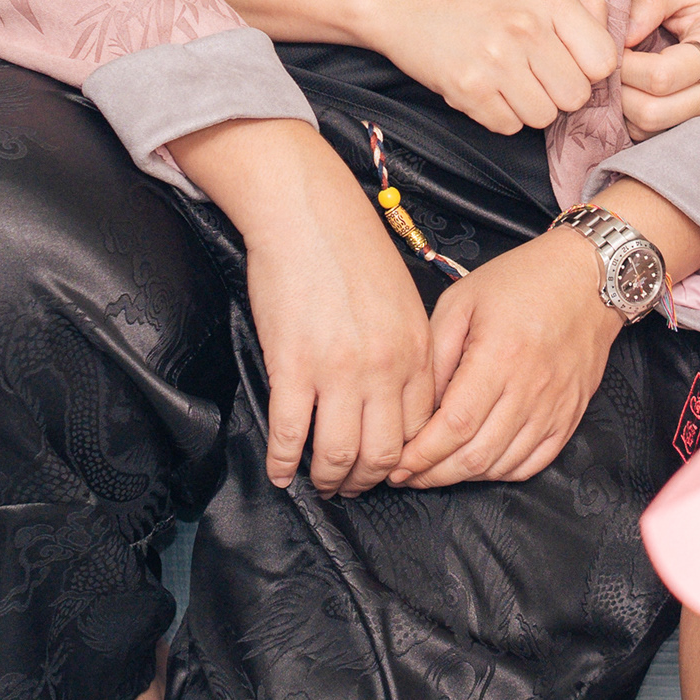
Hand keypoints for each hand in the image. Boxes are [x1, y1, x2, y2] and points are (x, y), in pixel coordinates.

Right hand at [239, 180, 436, 495]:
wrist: (307, 212)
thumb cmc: (352, 250)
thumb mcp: (403, 300)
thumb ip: (408, 350)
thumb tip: (400, 398)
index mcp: (416, 351)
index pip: (419, 431)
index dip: (402, 462)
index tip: (385, 469)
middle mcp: (384, 368)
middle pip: (383, 454)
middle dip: (366, 481)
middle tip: (350, 487)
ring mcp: (338, 370)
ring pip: (338, 454)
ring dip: (327, 479)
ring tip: (317, 483)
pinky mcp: (292, 365)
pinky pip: (289, 434)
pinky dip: (283, 463)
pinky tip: (280, 471)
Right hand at [353, 0, 619, 133]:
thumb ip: (581, 3)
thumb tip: (618, 42)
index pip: (604, 61)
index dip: (589, 69)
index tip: (568, 62)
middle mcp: (526, 27)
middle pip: (576, 96)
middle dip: (558, 92)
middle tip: (533, 73)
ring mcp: (495, 60)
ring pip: (544, 117)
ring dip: (529, 106)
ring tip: (507, 78)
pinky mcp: (467, 89)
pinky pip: (508, 127)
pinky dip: (498, 115)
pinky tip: (485, 87)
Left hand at [394, 226, 619, 488]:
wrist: (585, 278)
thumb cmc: (522, 282)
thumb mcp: (462, 300)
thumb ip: (436, 353)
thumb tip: (418, 405)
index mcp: (499, 357)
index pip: (454, 426)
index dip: (422, 455)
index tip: (398, 464)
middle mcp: (530, 388)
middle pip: (476, 455)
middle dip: (435, 474)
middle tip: (408, 475)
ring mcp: (554, 406)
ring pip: (503, 465)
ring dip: (464, 477)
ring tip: (437, 470)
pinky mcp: (569, 414)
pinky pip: (534, 462)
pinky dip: (502, 473)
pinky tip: (480, 465)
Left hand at [616, 0, 699, 135]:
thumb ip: (649, 2)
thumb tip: (617, 38)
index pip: (661, 77)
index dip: (626, 65)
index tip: (613, 46)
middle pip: (653, 113)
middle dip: (621, 92)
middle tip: (612, 65)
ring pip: (652, 129)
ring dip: (626, 107)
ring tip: (623, 75)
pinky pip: (659, 132)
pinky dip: (637, 115)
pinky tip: (636, 88)